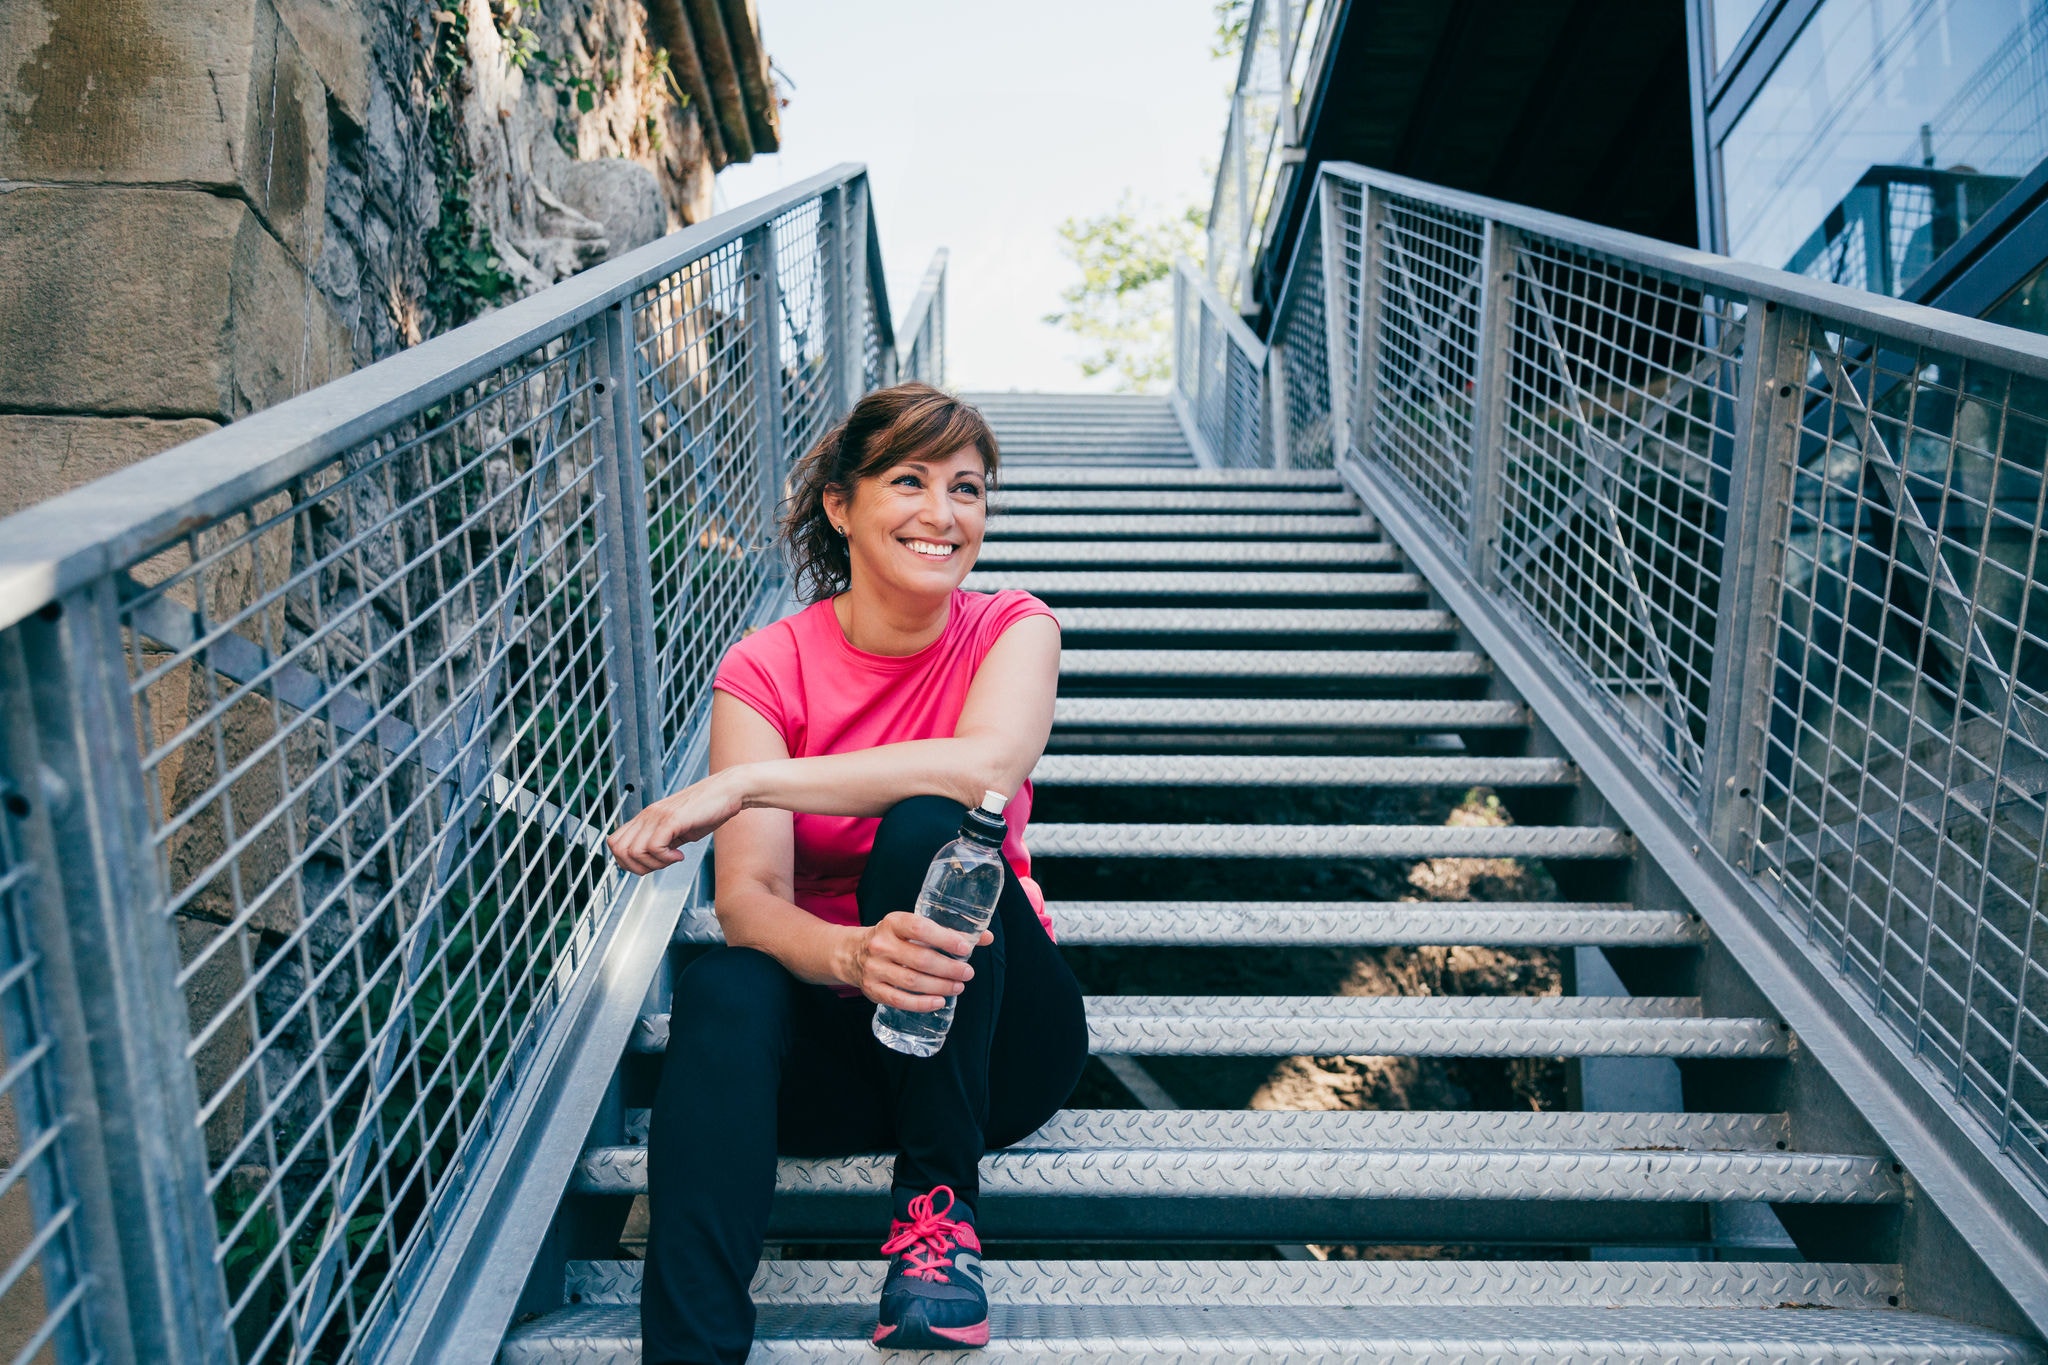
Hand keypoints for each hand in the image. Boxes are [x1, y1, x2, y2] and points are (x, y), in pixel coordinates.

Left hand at [607, 771, 744, 873]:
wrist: (729, 790)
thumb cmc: (709, 808)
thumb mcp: (680, 828)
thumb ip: (664, 841)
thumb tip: (652, 860)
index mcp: (647, 817)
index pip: (615, 842)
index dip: (628, 861)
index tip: (651, 863)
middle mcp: (648, 815)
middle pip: (619, 850)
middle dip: (638, 867)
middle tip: (661, 864)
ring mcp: (658, 816)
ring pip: (634, 852)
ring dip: (654, 864)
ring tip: (673, 858)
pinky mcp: (672, 819)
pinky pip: (654, 847)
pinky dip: (666, 858)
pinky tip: (680, 854)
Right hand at [841, 912, 994, 1012]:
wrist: (852, 953)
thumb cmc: (894, 939)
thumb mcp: (913, 927)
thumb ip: (948, 932)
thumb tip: (986, 937)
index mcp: (893, 922)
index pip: (920, 928)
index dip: (945, 938)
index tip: (966, 948)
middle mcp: (881, 944)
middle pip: (920, 959)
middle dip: (949, 968)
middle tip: (967, 972)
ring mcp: (874, 968)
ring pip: (912, 981)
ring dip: (940, 986)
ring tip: (958, 986)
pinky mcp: (872, 989)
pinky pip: (899, 1000)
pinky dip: (922, 1003)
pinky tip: (939, 1002)